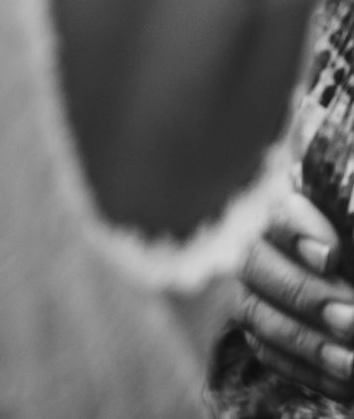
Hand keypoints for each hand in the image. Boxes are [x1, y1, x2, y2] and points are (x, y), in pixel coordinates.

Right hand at [240, 187, 353, 398]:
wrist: (351, 304)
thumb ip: (350, 227)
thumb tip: (334, 258)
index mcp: (292, 215)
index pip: (280, 213)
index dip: (299, 231)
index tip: (332, 256)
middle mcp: (260, 248)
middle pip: (259, 265)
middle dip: (306, 296)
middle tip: (352, 321)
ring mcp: (252, 291)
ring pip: (256, 313)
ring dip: (305, 341)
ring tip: (351, 363)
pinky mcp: (258, 331)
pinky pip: (266, 351)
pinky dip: (305, 370)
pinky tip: (344, 383)